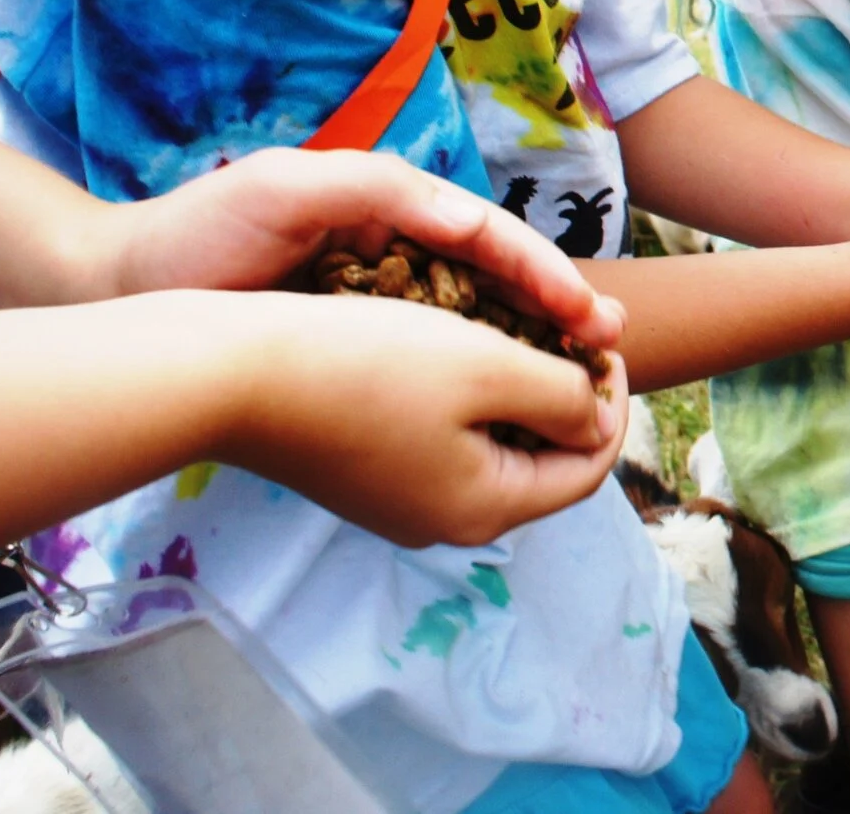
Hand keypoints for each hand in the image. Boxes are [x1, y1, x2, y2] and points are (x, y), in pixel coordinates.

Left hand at [96, 149, 621, 349]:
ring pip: (476, 324)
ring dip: (532, 348)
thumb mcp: (293, 186)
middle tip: (613, 348)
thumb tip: (468, 221)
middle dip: (559, 311)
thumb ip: (385, 190)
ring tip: (584, 376)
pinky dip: (481, 374)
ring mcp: (379, 302)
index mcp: (393, 209)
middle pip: (500, 282)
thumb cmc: (203, 229)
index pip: (492, 237)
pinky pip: (432, 360)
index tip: (591, 312)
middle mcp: (398, 253)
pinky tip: (512, 401)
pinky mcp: (356, 347)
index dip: (546, 271)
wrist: (123, 282)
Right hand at [219, 291, 628, 547]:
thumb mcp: (492, 368)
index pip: (587, 467)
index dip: (612, 401)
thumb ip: (563, 397)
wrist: (236, 374)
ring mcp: (397, 500)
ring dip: (518, 389)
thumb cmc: (370, 364)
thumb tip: (594, 418)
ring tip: (523, 328)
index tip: (609, 341)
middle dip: (568, 394)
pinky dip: (468, 394)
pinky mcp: (362, 473)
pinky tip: (459, 345)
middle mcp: (444, 520)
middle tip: (572, 330)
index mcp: (486, 507)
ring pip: (491, 445)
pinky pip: (442, 438)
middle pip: (541, 461)